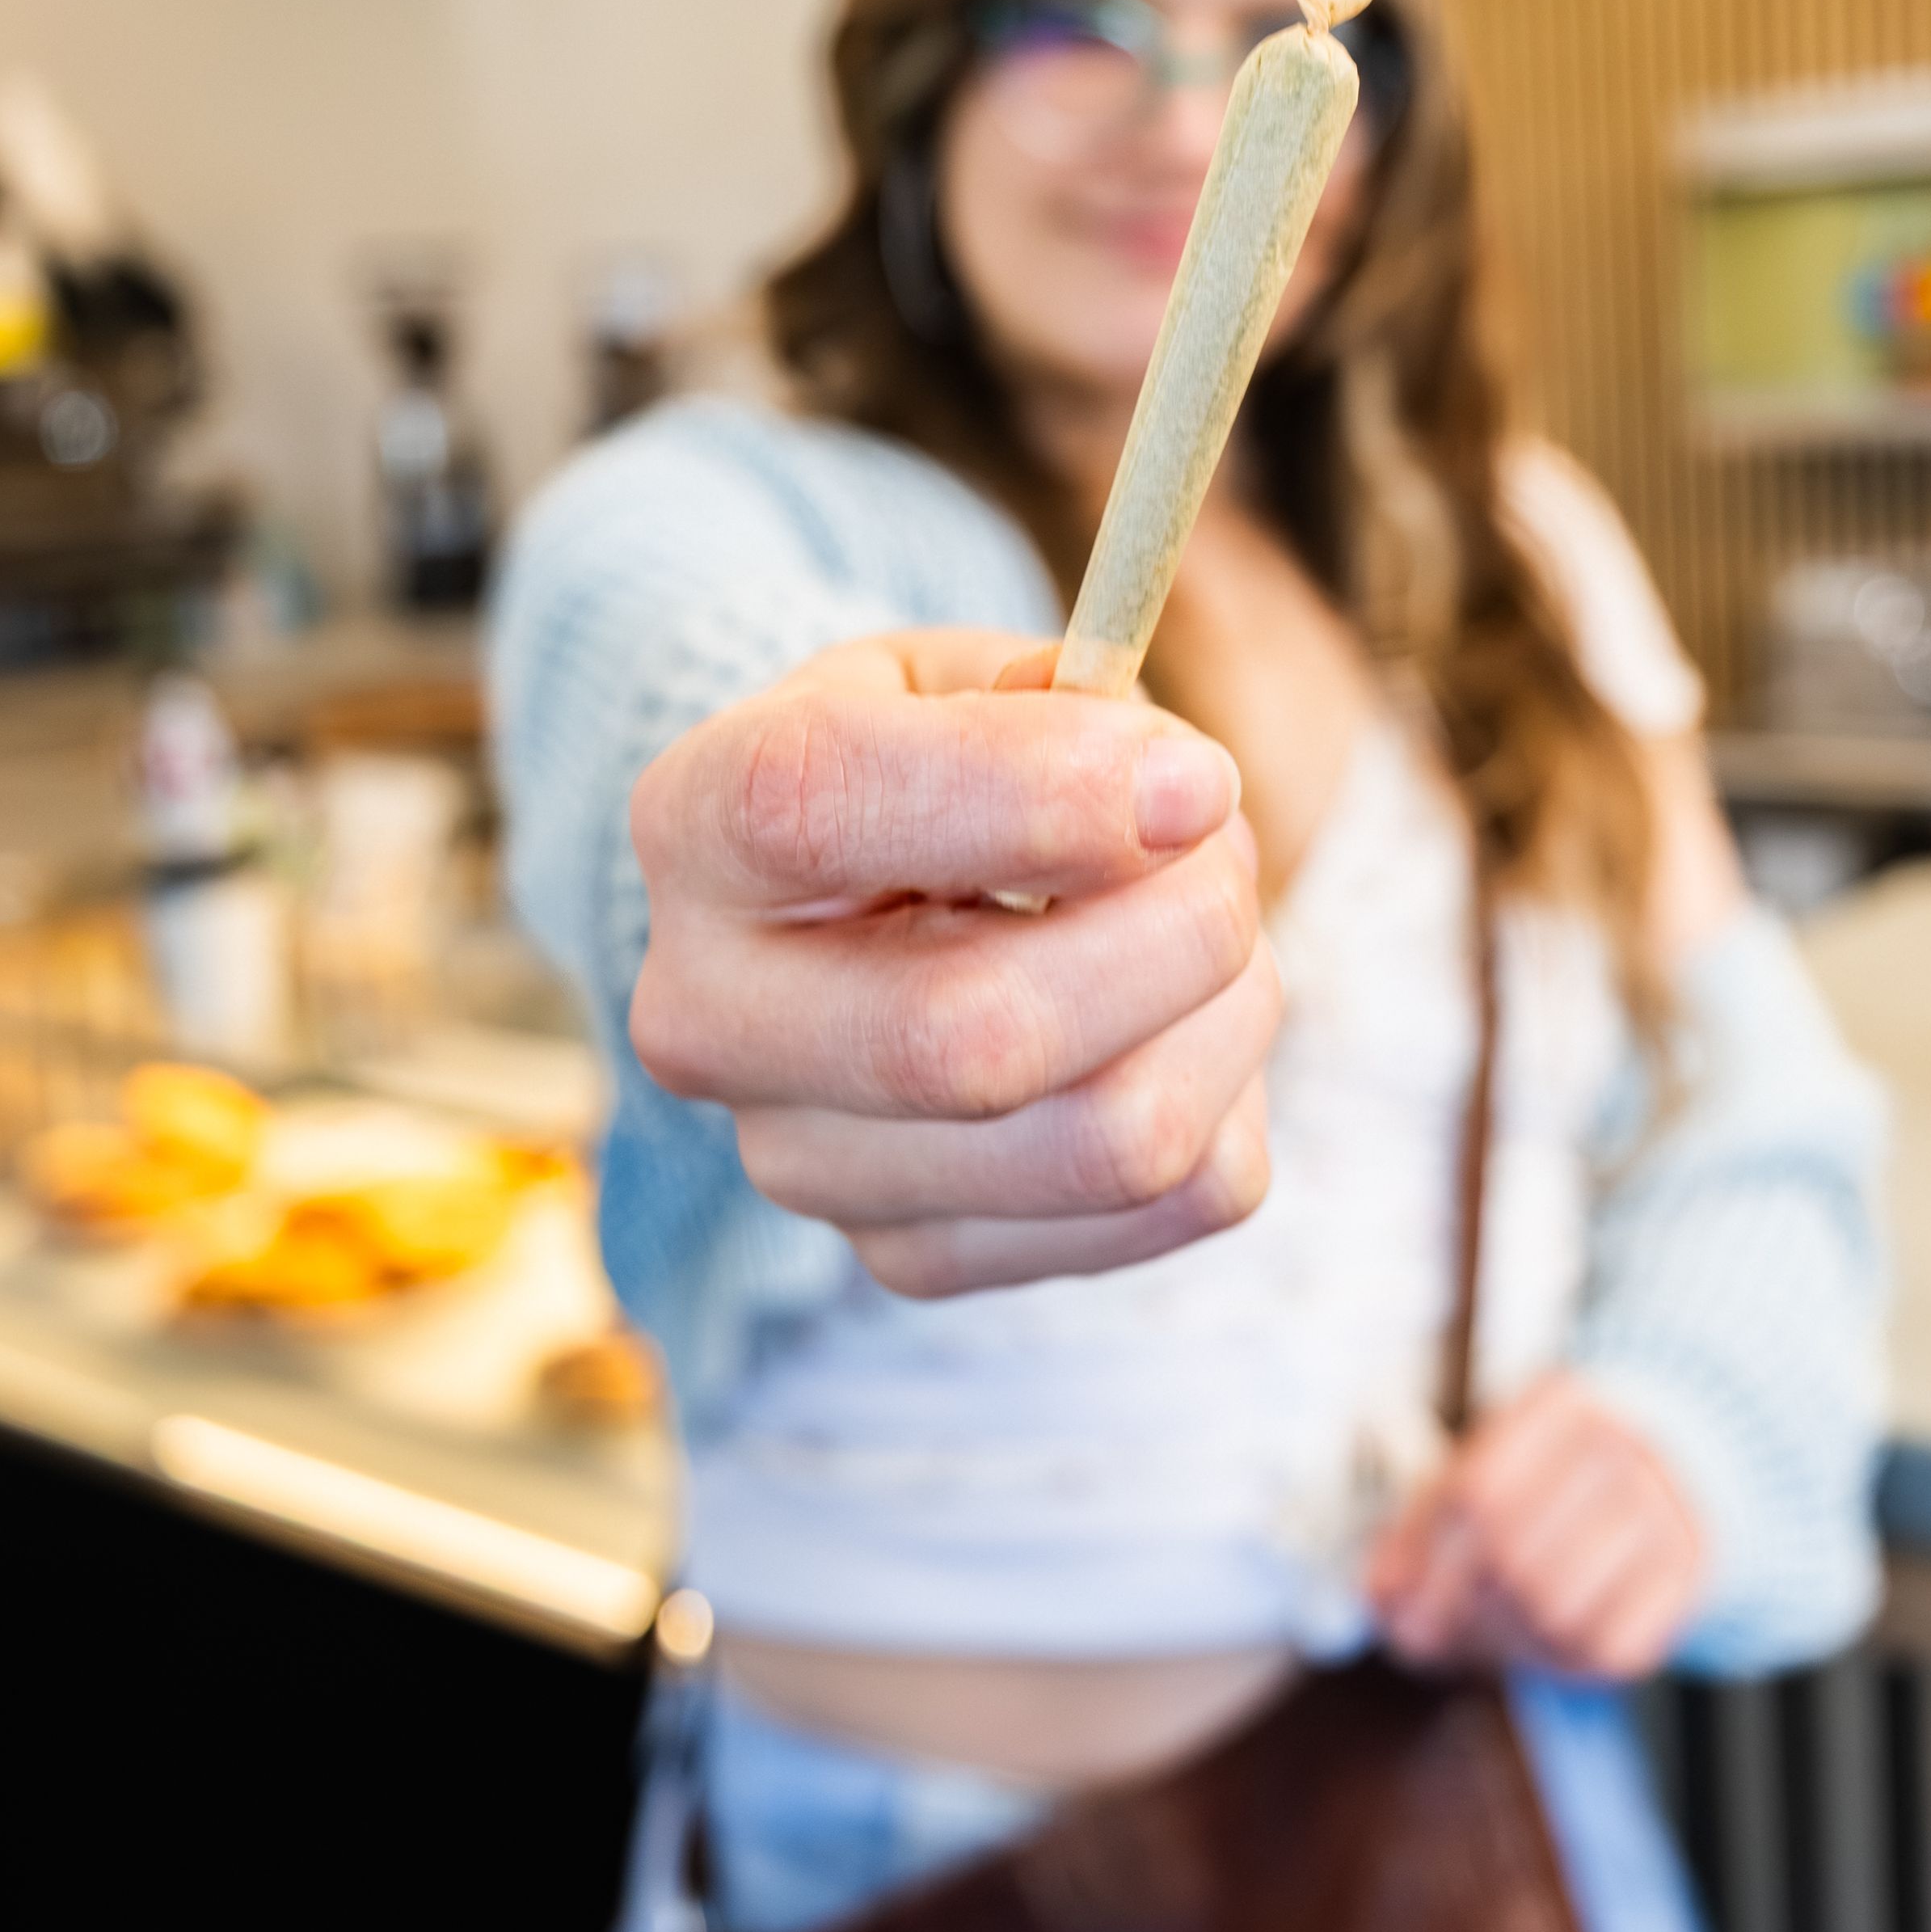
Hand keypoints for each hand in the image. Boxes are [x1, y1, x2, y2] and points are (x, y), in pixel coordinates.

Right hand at [628, 629, 1276, 1298]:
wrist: (862, 908)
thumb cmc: (931, 763)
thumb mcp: (965, 674)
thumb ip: (1063, 699)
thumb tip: (1177, 794)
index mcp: (697, 823)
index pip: (815, 808)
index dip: (1037, 793)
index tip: (1192, 781)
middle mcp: (710, 1021)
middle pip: (972, 1039)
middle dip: (1174, 931)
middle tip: (1222, 847)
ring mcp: (806, 1167)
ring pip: (1107, 1143)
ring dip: (1228, 1014)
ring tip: (1213, 928)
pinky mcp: (916, 1257)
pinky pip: (1177, 1203)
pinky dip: (1232, 1099)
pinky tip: (1178, 1029)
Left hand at [1366, 1379, 1709, 1682]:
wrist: (1664, 1478)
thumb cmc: (1548, 1483)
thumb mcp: (1479, 1473)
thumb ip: (1420, 1526)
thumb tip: (1381, 1593)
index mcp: (1563, 1404)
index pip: (1476, 1491)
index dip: (1422, 1558)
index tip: (1391, 1598)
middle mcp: (1627, 1449)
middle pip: (1511, 1554)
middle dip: (1454, 1606)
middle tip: (1428, 1628)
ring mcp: (1668, 1513)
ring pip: (1555, 1609)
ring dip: (1499, 1638)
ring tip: (1485, 1627)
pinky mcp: (1689, 1579)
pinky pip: (1604, 1647)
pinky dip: (1554, 1659)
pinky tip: (1537, 1637)